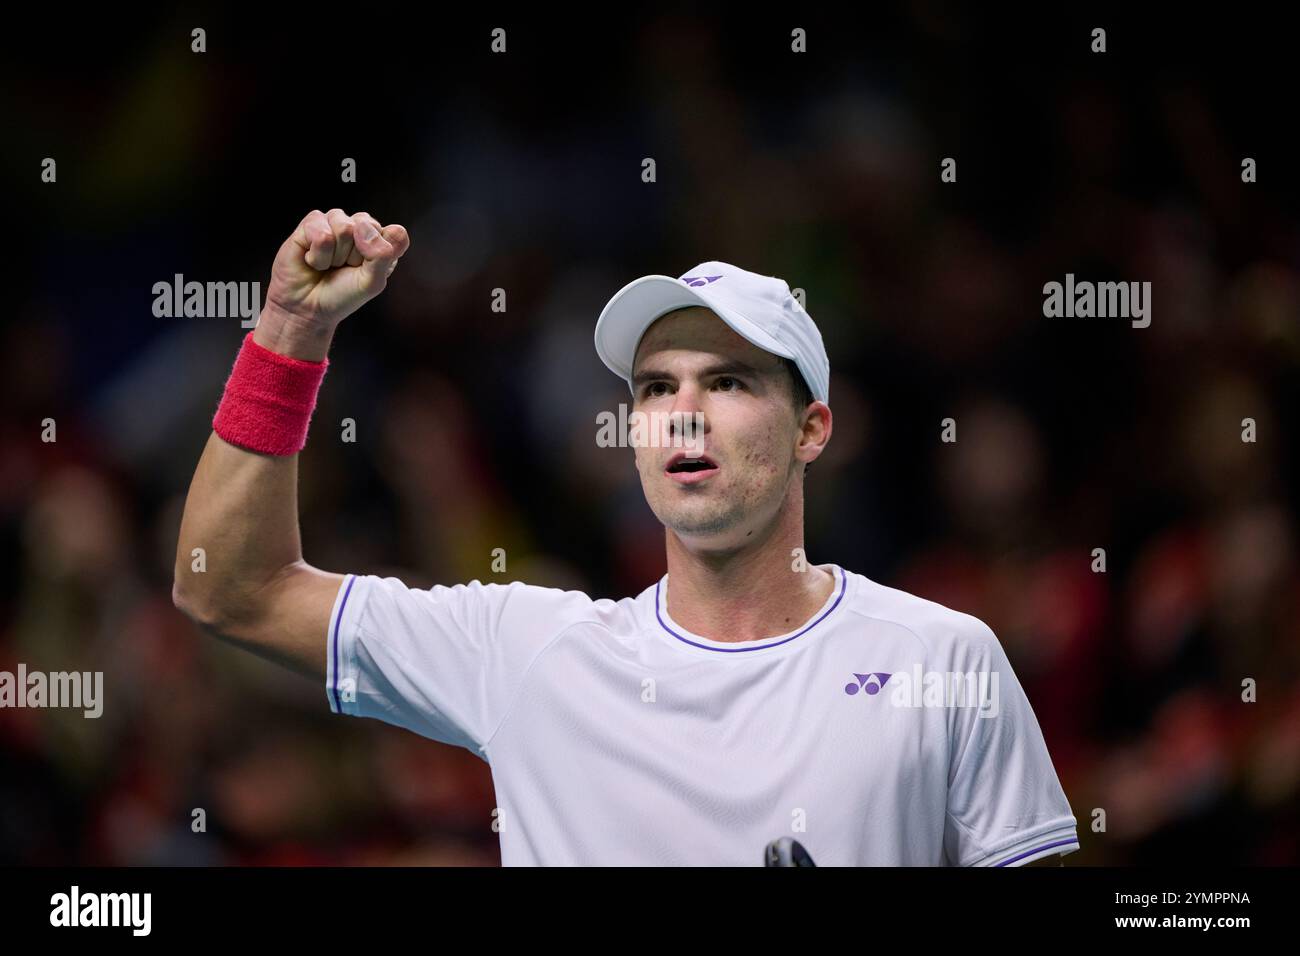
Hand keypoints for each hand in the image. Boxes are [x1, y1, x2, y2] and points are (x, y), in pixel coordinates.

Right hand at [256, 209, 409, 356]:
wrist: (307, 308)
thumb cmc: (341, 295)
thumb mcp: (372, 283)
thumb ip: (382, 255)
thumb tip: (364, 226)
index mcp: (381, 240)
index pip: (395, 234)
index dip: (380, 256)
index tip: (366, 271)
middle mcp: (359, 227)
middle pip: (367, 226)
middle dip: (355, 256)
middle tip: (344, 268)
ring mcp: (335, 221)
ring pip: (344, 228)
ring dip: (334, 256)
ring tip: (328, 265)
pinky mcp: (312, 222)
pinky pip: (321, 233)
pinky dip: (317, 255)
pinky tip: (313, 260)